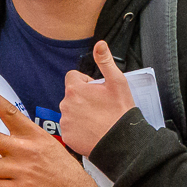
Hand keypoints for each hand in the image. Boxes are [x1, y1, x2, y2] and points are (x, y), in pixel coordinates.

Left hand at [59, 41, 138, 158]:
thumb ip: (105, 61)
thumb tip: (100, 44)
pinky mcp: (66, 136)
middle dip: (83, 98)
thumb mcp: (117, 83)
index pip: (72, 77)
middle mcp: (65, 104)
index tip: (97, 90)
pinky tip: (92, 130)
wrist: (121, 142)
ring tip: (97, 119)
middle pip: (71, 95)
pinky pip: (70, 128)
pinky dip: (79, 128)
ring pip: (70, 111)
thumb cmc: (120, 112)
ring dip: (80, 113)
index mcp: (75, 89)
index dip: (85, 82)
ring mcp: (65, 121)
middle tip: (100, 106)